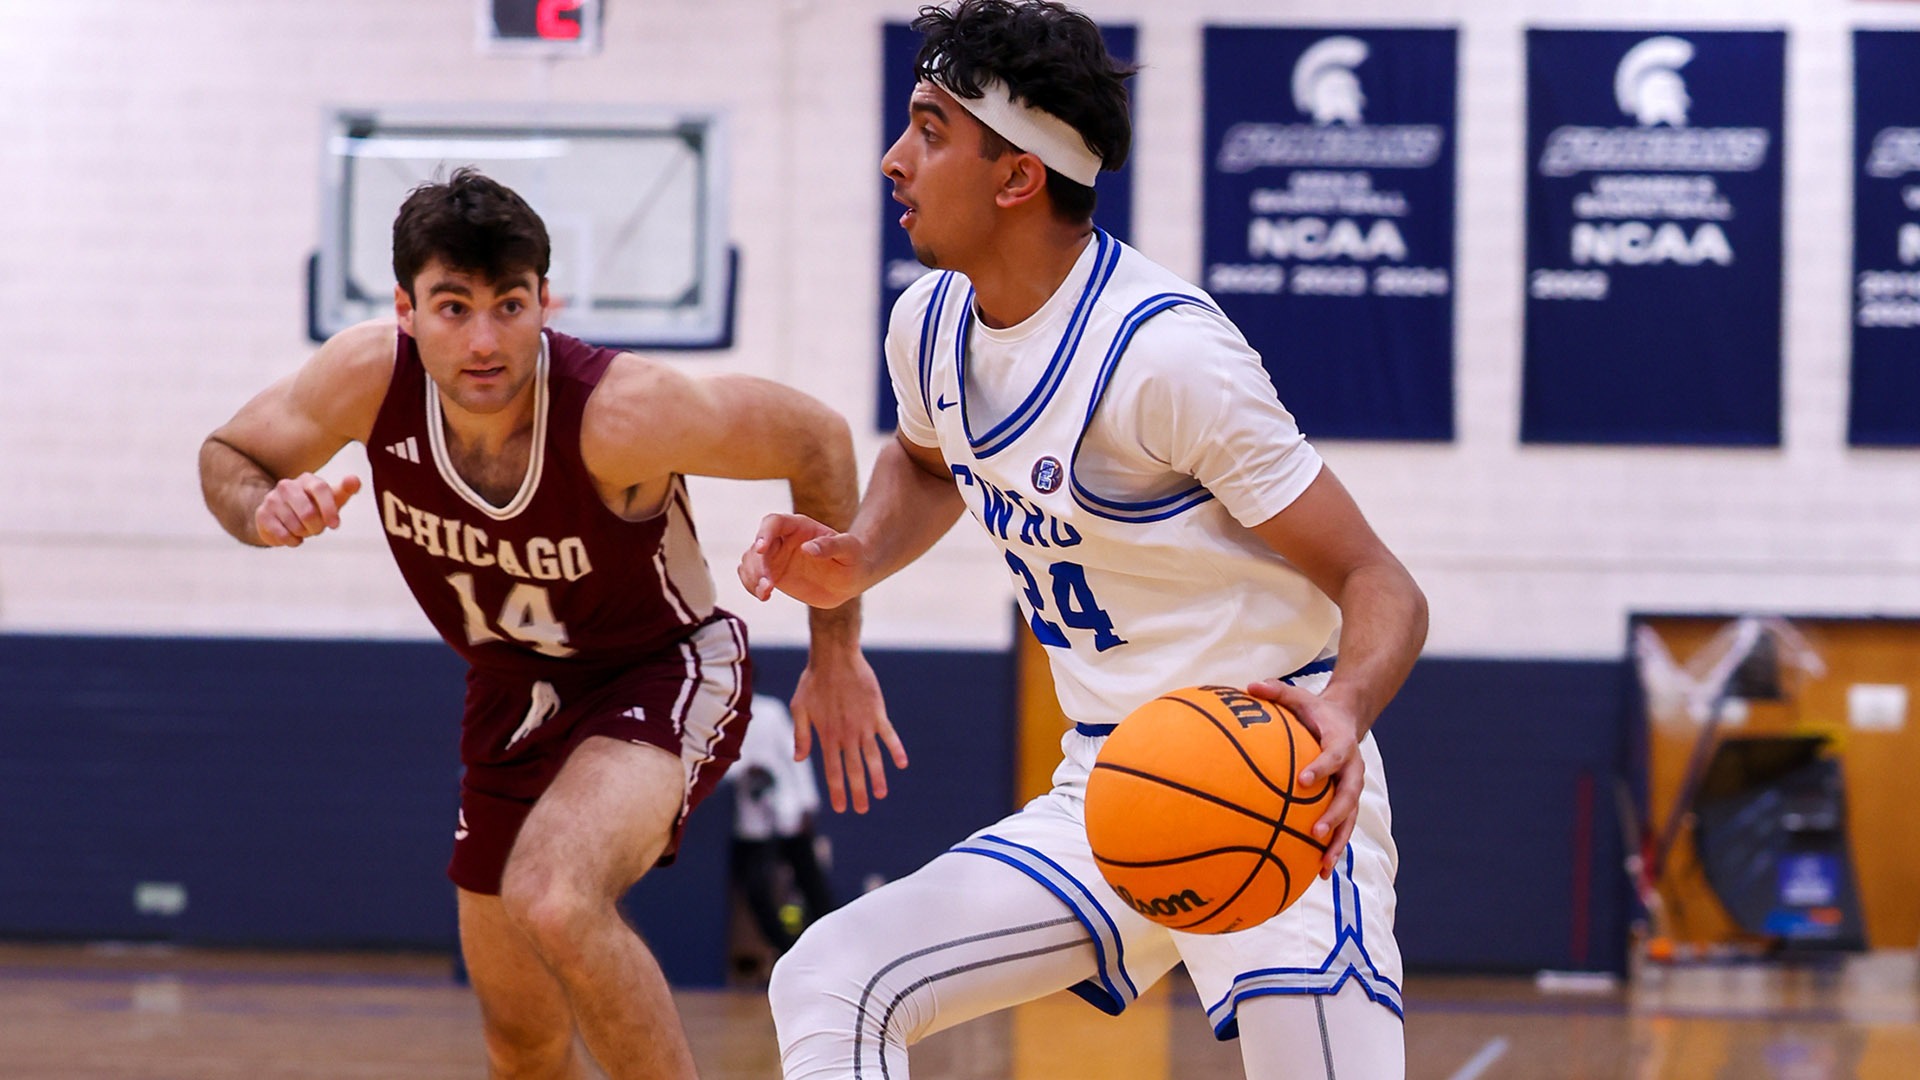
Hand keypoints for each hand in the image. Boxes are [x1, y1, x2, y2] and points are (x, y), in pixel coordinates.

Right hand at [255, 473, 361, 546]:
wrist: (282, 516)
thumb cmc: (314, 505)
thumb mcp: (332, 498)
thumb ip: (345, 489)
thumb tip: (355, 480)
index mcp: (307, 479)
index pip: (320, 489)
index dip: (329, 509)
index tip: (335, 525)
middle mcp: (287, 485)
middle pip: (308, 512)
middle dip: (317, 527)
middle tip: (317, 529)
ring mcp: (272, 499)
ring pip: (295, 526)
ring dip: (304, 534)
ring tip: (303, 529)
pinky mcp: (262, 514)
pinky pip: (282, 534)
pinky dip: (292, 541)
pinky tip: (293, 537)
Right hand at [738, 513, 867, 608]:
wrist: (850, 578)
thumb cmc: (853, 557)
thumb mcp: (848, 549)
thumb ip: (831, 546)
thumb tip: (808, 548)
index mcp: (798, 526)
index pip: (773, 522)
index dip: (764, 533)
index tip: (761, 550)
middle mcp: (782, 539)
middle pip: (757, 546)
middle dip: (758, 566)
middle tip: (768, 586)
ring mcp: (775, 557)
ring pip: (750, 562)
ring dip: (751, 577)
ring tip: (766, 594)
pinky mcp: (773, 575)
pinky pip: (752, 577)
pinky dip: (751, 586)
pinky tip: (764, 596)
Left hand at [789, 650, 906, 813]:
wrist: (835, 658)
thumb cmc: (813, 681)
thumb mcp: (799, 707)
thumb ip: (800, 734)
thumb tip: (798, 758)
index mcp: (827, 736)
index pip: (833, 771)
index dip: (838, 791)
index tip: (842, 808)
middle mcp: (847, 735)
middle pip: (854, 770)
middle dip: (858, 792)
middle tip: (863, 809)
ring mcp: (864, 725)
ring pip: (873, 757)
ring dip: (878, 777)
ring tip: (881, 794)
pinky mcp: (877, 713)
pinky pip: (889, 735)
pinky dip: (895, 750)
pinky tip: (901, 764)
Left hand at [1247, 677, 1364, 878]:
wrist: (1346, 720)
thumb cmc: (1314, 711)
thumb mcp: (1298, 697)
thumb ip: (1276, 692)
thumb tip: (1248, 686)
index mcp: (1340, 744)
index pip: (1333, 757)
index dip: (1321, 768)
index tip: (1304, 781)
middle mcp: (1351, 770)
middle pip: (1348, 796)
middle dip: (1335, 815)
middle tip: (1316, 831)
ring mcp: (1351, 789)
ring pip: (1350, 819)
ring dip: (1338, 843)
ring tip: (1323, 866)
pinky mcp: (1346, 803)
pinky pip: (1342, 828)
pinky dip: (1332, 849)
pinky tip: (1318, 873)